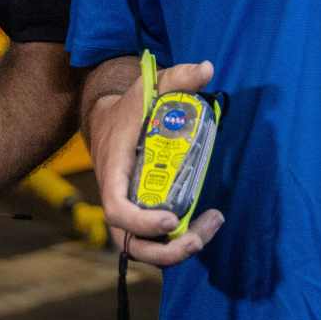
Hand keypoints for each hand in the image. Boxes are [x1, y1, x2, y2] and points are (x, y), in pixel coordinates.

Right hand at [86, 61, 222, 268]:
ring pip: (145, 249)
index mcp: (113, 172)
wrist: (110, 120)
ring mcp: (129, 210)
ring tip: (210, 226)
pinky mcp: (143, 214)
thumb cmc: (130, 107)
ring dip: (177, 250)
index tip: (173, 219)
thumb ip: (177, 77)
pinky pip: (156, 240)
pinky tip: (208, 221)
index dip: (141, 222)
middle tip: (197, 238)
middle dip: (165, 251)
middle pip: (130, 244)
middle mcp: (118, 197)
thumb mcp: (148, 87)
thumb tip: (207, 68)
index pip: (116, 209)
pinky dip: (179, 240)